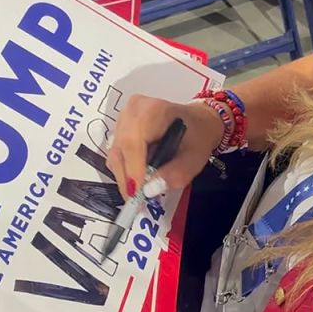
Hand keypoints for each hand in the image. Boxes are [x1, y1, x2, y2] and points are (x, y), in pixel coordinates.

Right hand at [107, 95, 222, 198]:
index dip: (133, 169)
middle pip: (120, 149)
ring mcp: (123, 117)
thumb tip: (149, 190)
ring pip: (115, 153)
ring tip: (141, 189)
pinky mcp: (119, 127)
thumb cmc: (197, 136)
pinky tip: (139, 176)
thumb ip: (175, 174)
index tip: (138, 194)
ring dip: (126, 175)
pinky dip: (125, 169)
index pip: (133, 141)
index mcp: (153, 110)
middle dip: (128, 178)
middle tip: (137, 201)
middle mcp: (133, 110)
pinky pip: (116, 153)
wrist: (197, 121)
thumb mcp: (194, 158)